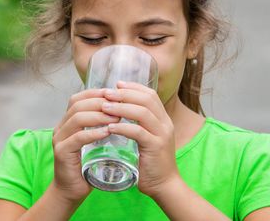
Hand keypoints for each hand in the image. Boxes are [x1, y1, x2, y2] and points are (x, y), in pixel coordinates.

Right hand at [51, 88, 119, 202]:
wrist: (72, 190)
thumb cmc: (86, 164)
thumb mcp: (93, 140)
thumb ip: (99, 125)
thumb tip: (120, 109)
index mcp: (67, 121)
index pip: (78, 98)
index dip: (96, 93)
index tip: (115, 93)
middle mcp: (60, 127)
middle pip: (78, 104)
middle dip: (100, 102)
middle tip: (119, 105)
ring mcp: (59, 139)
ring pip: (77, 118)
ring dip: (99, 115)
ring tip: (116, 117)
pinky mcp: (62, 152)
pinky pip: (78, 138)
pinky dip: (94, 132)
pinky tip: (108, 132)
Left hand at [102, 81, 179, 197]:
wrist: (165, 185)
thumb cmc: (152, 163)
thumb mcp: (148, 139)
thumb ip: (139, 125)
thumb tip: (120, 112)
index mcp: (163, 120)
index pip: (151, 95)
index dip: (133, 87)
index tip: (117, 84)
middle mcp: (165, 124)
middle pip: (146, 99)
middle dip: (125, 94)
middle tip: (107, 93)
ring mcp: (162, 135)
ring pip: (142, 113)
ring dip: (121, 108)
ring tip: (104, 107)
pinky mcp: (156, 147)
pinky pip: (138, 132)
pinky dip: (123, 127)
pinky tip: (110, 127)